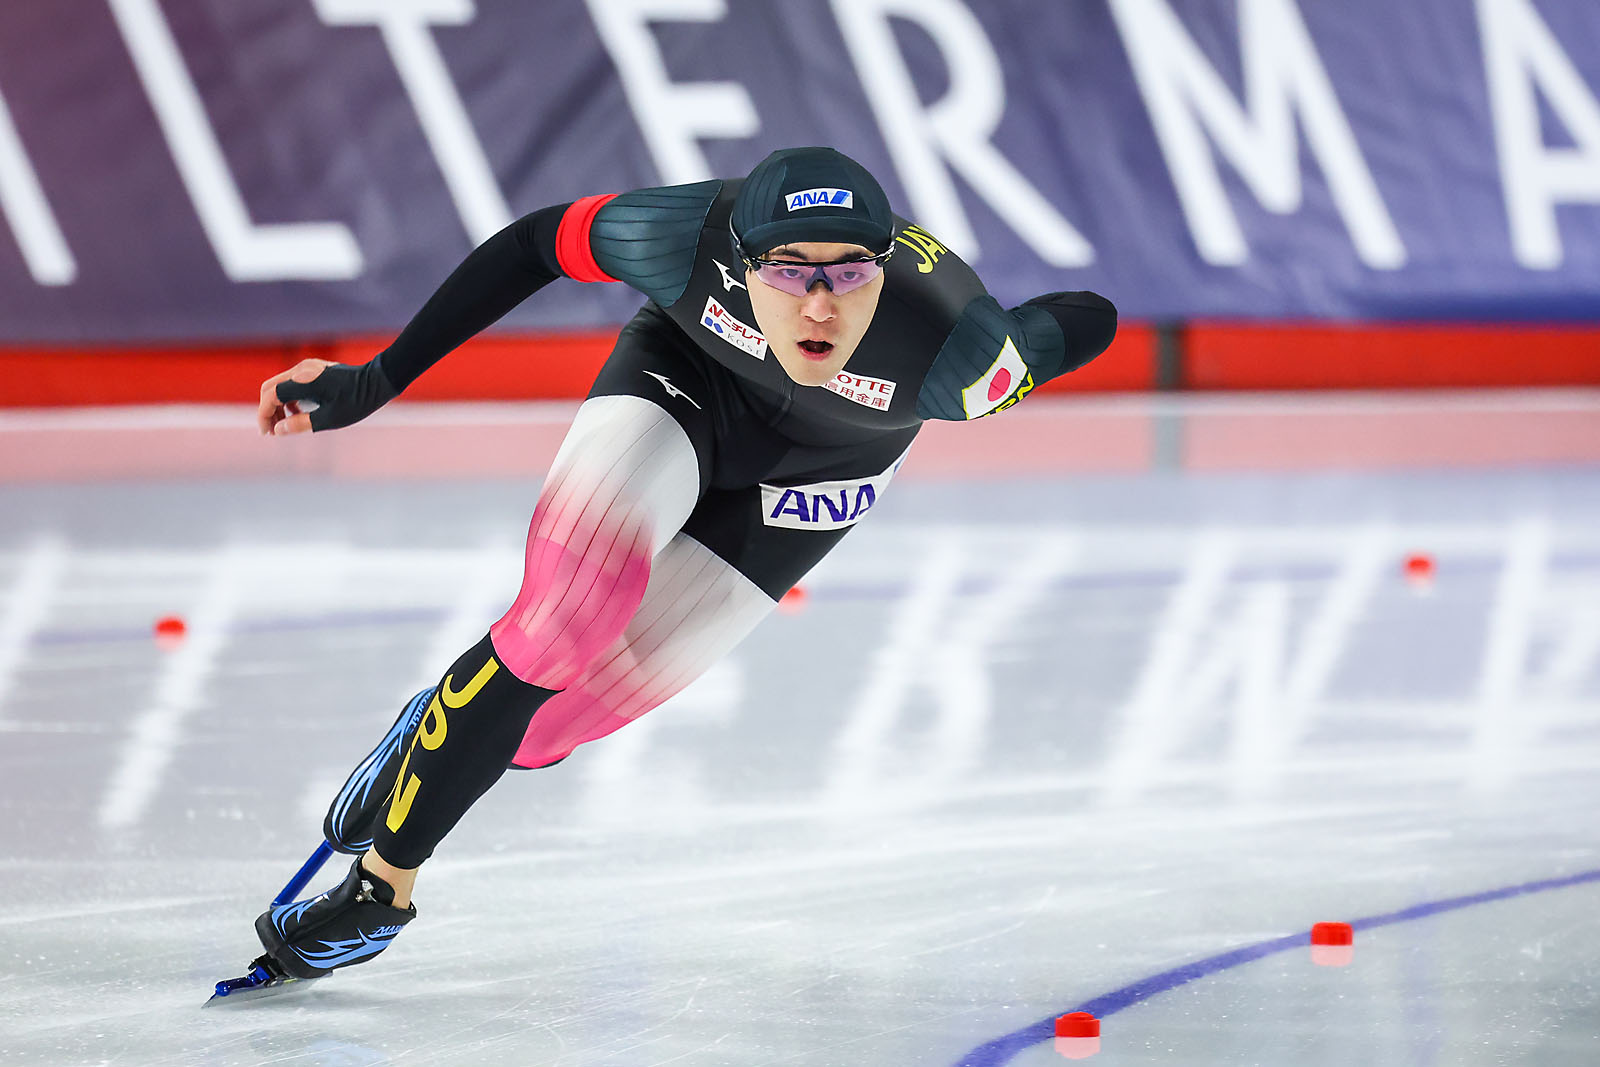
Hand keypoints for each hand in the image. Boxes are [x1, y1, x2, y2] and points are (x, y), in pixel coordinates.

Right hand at [257, 358, 397, 435]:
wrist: (378, 381)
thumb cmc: (357, 401)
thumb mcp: (329, 418)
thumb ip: (301, 424)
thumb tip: (278, 431)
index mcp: (303, 381)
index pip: (271, 396)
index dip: (265, 415)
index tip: (268, 433)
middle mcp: (301, 370)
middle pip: (270, 389)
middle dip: (267, 410)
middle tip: (272, 431)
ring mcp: (308, 367)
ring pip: (281, 385)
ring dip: (278, 405)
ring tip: (284, 425)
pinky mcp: (314, 369)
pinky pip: (292, 383)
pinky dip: (289, 398)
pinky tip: (297, 413)